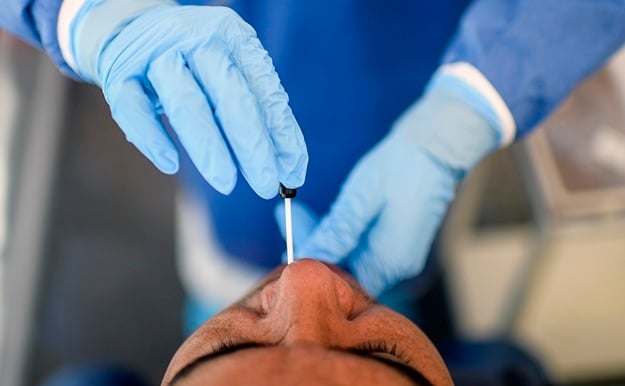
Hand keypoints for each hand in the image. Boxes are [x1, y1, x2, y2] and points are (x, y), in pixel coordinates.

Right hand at [67, 1, 306, 197]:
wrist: (131, 26)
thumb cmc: (195, 63)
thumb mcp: (232, 74)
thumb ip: (262, 114)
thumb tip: (291, 168)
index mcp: (232, 36)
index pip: (264, 90)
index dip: (281, 134)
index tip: (293, 172)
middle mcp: (196, 38)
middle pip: (230, 97)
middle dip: (252, 146)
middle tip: (266, 184)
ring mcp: (155, 54)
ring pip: (186, 103)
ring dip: (209, 148)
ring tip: (227, 183)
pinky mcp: (120, 73)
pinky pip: (134, 109)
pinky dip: (153, 138)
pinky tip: (171, 165)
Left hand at [276, 77, 503, 295]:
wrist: (440, 146)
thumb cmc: (404, 165)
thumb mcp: (362, 197)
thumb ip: (338, 231)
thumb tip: (310, 257)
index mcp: (390, 260)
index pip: (342, 281)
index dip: (313, 266)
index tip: (286, 245)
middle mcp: (398, 266)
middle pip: (345, 270)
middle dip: (315, 247)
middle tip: (288, 223)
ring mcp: (400, 255)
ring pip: (352, 258)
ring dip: (327, 239)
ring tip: (298, 215)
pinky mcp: (399, 243)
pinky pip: (364, 248)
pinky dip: (343, 235)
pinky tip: (326, 219)